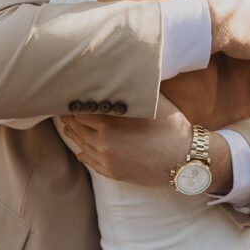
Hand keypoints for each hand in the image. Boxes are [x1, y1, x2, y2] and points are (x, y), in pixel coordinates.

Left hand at [60, 96, 232, 192]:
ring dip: (75, 135)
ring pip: (82, 145)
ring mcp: (108, 160)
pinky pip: (92, 163)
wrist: (185, 159)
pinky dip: (84, 154)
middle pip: (77, 128)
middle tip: (64, 111)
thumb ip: (132, 92)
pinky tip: (81, 151)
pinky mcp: (114, 173)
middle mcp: (103, 143)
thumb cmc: (171, 127)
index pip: (81, 111)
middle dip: (71, 119)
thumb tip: (121, 76)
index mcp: (110, 124)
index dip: (74, 104)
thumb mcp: (153, 102)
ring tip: (69, 127)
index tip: (70, 98)